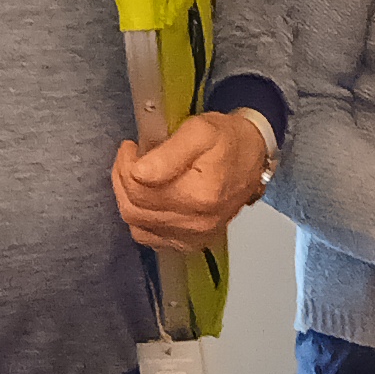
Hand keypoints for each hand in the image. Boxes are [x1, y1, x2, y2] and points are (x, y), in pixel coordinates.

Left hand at [112, 112, 270, 253]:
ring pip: (136, 224)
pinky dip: (140, 218)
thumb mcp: (200, 131)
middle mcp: (196, 223)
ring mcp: (192, 236)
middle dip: (123, 179)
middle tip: (130, 158)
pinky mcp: (189, 242)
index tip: (131, 147)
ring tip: (136, 176)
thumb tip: (139, 172)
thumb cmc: (228, 140)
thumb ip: (168, 153)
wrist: (252, 156)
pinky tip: (147, 198)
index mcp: (199, 195)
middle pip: (134, 208)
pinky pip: (148, 237)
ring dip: (128, 198)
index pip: (138, 187)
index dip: (126, 163)